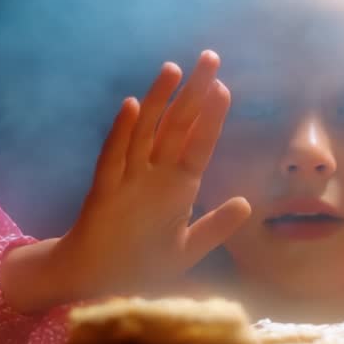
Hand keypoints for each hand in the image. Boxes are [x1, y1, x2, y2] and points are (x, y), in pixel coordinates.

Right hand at [2, 50, 249, 311]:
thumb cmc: (141, 265)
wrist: (97, 284)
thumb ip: (215, 228)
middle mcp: (154, 176)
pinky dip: (122, 132)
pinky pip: (113, 157)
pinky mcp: (104, 192)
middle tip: (210, 58)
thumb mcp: (187, 250)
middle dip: (193, 93)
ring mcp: (128, 180)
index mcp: (178, 188)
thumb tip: (246, 204)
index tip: (224, 88)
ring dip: (159, 101)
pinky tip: (133, 106)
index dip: (211, 118)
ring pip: (145, 132)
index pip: (198, 145)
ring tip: (173, 70)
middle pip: (176, 126)